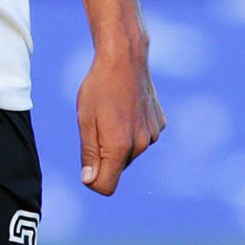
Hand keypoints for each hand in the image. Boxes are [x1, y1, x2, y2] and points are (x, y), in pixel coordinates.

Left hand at [75, 45, 162, 195]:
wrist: (125, 57)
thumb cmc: (99, 87)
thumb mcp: (85, 120)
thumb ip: (89, 153)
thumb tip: (89, 180)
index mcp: (119, 147)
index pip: (106, 186)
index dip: (92, 179)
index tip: (86, 161)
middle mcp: (140, 145)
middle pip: (116, 168)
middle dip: (104, 156)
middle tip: (97, 125)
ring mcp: (153, 135)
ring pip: (129, 152)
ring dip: (118, 141)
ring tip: (112, 113)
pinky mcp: (159, 124)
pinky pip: (141, 137)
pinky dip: (132, 129)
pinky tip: (127, 107)